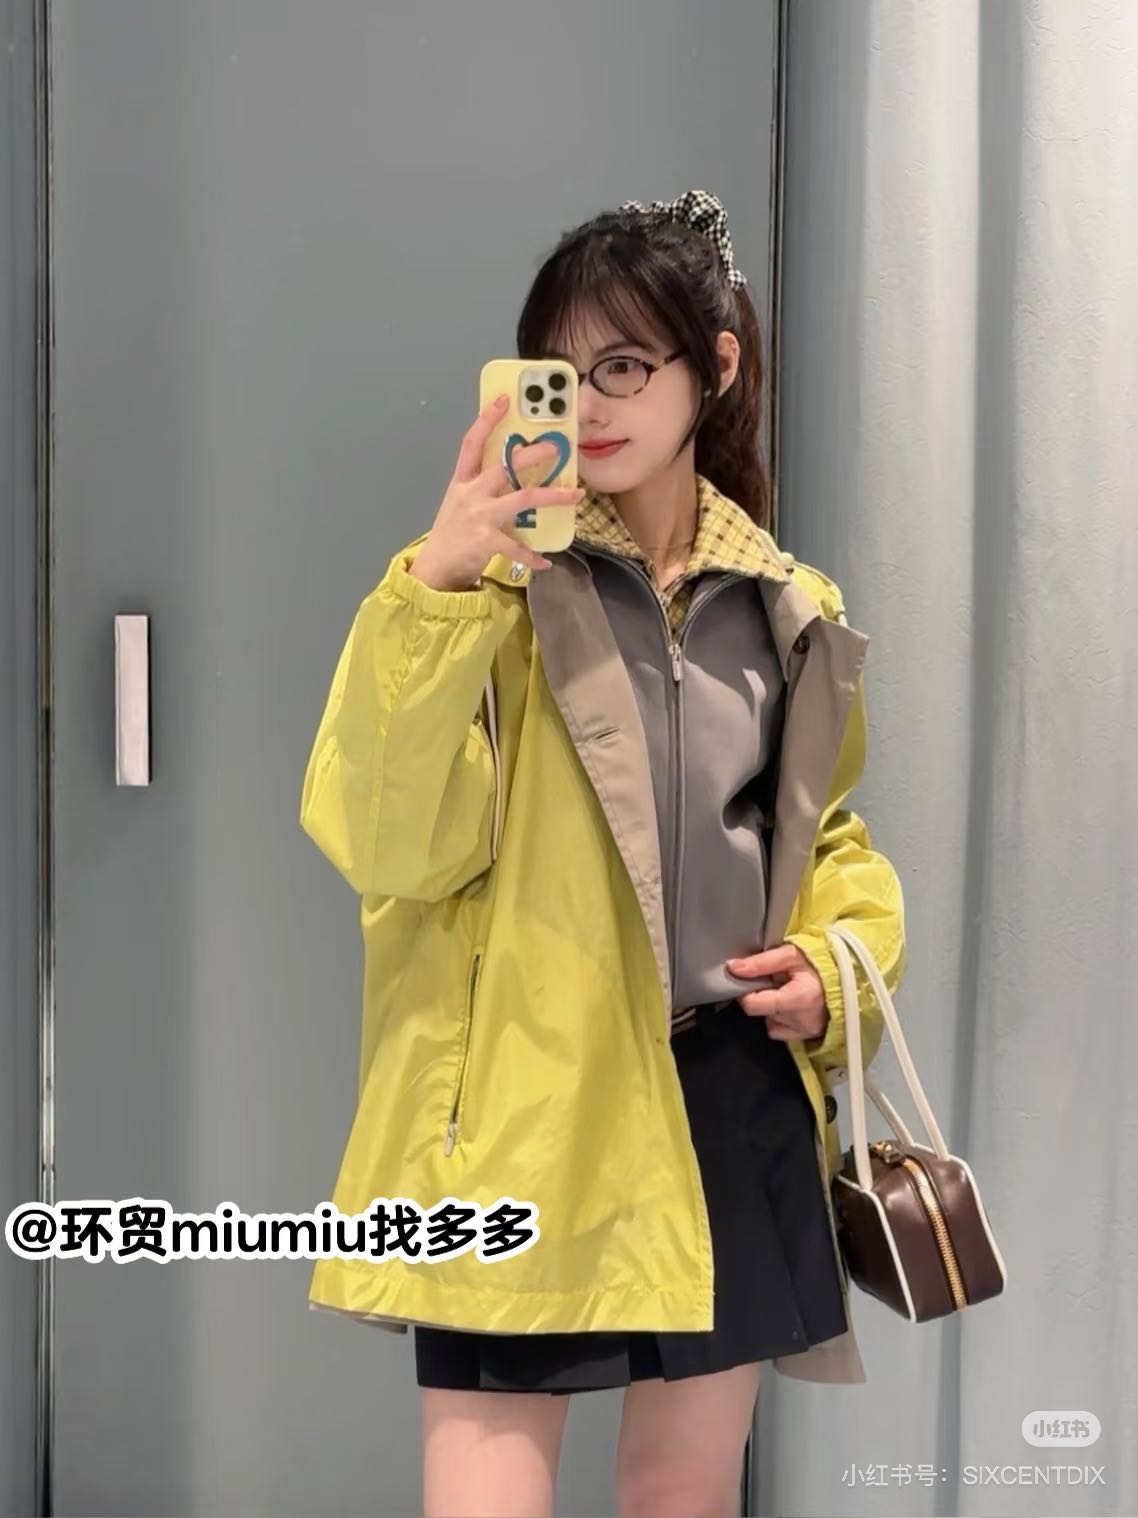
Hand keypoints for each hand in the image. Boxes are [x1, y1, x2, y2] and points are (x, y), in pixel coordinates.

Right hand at [409, 393, 585, 591]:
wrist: (434, 567)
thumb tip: (512, 469)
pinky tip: (546, 562)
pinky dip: (532, 556)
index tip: (504, 399)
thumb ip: (482, 485)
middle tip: (556, 447)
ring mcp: (479, 516)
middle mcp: (471, 494)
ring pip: (521, 499)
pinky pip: (516, 547)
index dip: (487, 419)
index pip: (472, 443)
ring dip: (551, 495)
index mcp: (463, 481)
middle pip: (503, 466)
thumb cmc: (452, 532)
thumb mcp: (461, 501)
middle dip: (531, 454)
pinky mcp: (486, 541)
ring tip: (574, 495)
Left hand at [724, 943, 828, 1042]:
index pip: (753, 1004)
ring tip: (788, 992)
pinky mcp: (807, 1036)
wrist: (850, 977)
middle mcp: (802, 1020)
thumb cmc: (822, 964)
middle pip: (761, 1012)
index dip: (746, 991)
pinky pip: (781, 1031)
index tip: (751, 979)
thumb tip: (733, 967)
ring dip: (773, 1009)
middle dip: (763, 996)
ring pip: (770, 1022)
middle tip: (776, 982)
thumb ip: (761, 962)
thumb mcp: (791, 954)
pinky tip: (792, 1006)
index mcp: (798, 998)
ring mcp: (805, 1030)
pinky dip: (782, 1019)